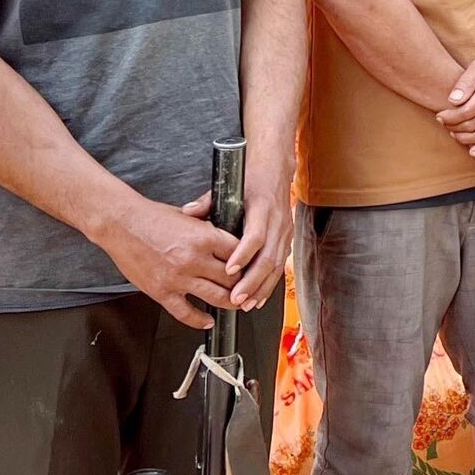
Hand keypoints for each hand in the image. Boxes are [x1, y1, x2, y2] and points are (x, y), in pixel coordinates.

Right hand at [96, 194, 244, 329]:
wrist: (121, 223)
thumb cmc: (153, 217)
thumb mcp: (191, 217)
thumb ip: (210, 231)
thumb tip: (229, 241)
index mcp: (204, 237)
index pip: (239, 254)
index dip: (249, 262)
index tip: (253, 266)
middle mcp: (194, 259)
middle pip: (232, 278)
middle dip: (244, 284)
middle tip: (249, 288)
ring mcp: (178, 278)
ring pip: (215, 297)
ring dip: (230, 303)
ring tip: (236, 305)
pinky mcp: (161, 291)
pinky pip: (185, 312)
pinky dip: (199, 320)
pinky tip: (207, 321)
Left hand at [222, 157, 294, 311]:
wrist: (276, 171)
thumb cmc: (252, 179)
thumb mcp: (229, 186)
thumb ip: (207, 202)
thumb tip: (187, 212)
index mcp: (262, 207)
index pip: (255, 235)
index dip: (243, 254)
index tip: (229, 269)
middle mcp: (277, 222)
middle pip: (268, 257)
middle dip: (252, 281)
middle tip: (235, 298)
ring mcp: (285, 232)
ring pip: (277, 266)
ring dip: (261, 287)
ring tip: (246, 304)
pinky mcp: (287, 240)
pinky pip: (280, 267)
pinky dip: (269, 284)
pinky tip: (258, 298)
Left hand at [438, 48, 474, 157]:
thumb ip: (465, 82)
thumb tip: (453, 101)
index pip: (467, 110)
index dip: (450, 116)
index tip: (440, 115)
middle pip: (473, 124)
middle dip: (453, 126)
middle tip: (443, 122)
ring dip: (464, 138)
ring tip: (453, 132)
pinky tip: (472, 150)